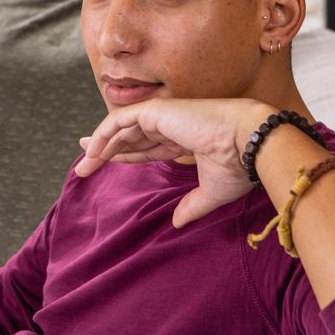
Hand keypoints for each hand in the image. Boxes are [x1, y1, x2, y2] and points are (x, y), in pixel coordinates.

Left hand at [74, 98, 271, 227]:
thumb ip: (192, 206)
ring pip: (121, 128)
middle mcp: (171, 126)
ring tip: (84, 165)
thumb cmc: (239, 165)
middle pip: (129, 135)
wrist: (250, 144)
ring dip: (100, 145)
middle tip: (84, 163)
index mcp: (184, 139)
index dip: (125, 155)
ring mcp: (162, 117)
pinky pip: (119, 121)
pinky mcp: (155, 112)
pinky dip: (104, 133)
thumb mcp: (212, 193)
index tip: (105, 164)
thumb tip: (177, 223)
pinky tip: (94, 152)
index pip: (146, 147)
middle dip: (105, 147)